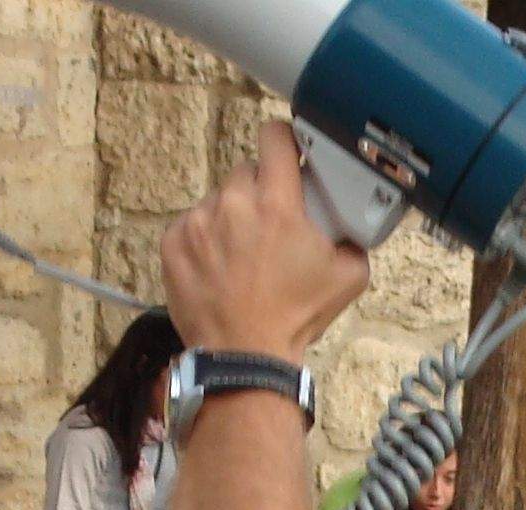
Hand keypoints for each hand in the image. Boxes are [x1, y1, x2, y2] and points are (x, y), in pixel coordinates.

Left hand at [158, 123, 371, 363]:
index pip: (275, 137)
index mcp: (278, 204)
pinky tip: (219, 268)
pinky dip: (205, 241)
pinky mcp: (173, 242)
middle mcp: (234, 204)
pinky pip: (191, 226)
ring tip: (243, 257)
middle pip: (246, 172)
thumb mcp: (348, 278)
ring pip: (218, 201)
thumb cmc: (296, 316)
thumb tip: (350, 227)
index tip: (288, 155)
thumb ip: (353, 240)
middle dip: (260, 192)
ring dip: (231, 218)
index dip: (284, 141)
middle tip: (271, 225)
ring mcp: (197, 222)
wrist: (245, 355)